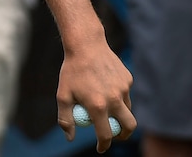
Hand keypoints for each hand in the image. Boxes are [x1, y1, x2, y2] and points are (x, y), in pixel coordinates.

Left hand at [56, 39, 135, 153]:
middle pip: (129, 127)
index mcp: (98, 106)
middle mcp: (114, 99)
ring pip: (128, 109)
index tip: (101, 148)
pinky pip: (125, 93)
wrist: (85, 45)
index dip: (104, 145)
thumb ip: (66, 118)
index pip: (106, 134)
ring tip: (105, 106)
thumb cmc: (71, 71)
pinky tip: (105, 83)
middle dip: (124, 135)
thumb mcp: (62, 95)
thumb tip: (70, 137)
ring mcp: (123, 89)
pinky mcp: (128, 79)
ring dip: (120, 114)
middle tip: (115, 135)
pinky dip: (118, 95)